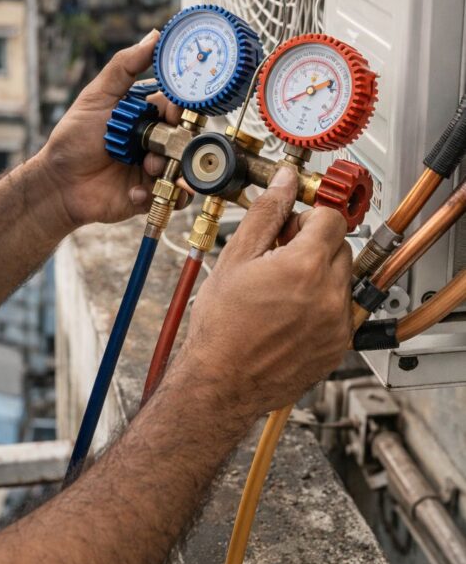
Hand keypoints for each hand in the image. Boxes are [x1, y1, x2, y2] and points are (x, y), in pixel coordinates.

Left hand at [41, 31, 188, 228]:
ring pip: (183, 168)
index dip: (180, 108)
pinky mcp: (151, 195)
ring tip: (147, 168)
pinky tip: (135, 191)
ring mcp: (155, 169)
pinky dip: (158, 194)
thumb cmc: (75, 138)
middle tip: (159, 144)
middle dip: (177, 141)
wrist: (59, 182)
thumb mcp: (97, 96)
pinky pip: (172, 198)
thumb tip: (154, 36)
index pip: (177, 107)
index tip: (175, 111)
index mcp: (147, 116)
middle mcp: (155, 141)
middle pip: (186, 138)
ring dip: (168, 168)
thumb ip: (125, 66)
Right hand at [184, 166, 350, 420]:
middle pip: (340, 246)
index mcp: (305, 266)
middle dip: (313, 243)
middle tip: (279, 255)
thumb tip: (283, 182)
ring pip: (342, 277)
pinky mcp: (339, 345)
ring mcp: (338, 323)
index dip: (308, 216)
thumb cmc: (221, 326)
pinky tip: (289, 312)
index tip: (292, 223)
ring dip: (319, 273)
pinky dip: (322, 304)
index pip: (331, 218)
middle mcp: (330, 294)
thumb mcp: (235, 257)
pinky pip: (341, 309)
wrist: (222, 381)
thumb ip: (266, 213)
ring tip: (281, 287)